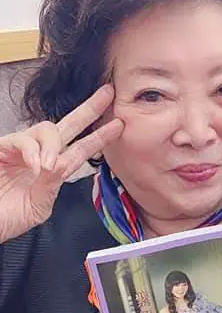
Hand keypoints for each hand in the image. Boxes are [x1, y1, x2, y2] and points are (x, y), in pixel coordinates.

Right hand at [0, 85, 122, 242]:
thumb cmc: (7, 218)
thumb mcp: (38, 206)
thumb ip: (52, 185)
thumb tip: (59, 164)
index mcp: (51, 169)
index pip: (79, 148)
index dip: (98, 136)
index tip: (118, 125)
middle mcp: (38, 155)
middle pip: (67, 125)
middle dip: (89, 109)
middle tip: (107, 94)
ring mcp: (19, 150)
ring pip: (46, 129)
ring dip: (53, 145)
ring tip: (49, 167)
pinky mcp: (1, 148)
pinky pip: (21, 139)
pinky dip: (32, 152)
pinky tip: (36, 167)